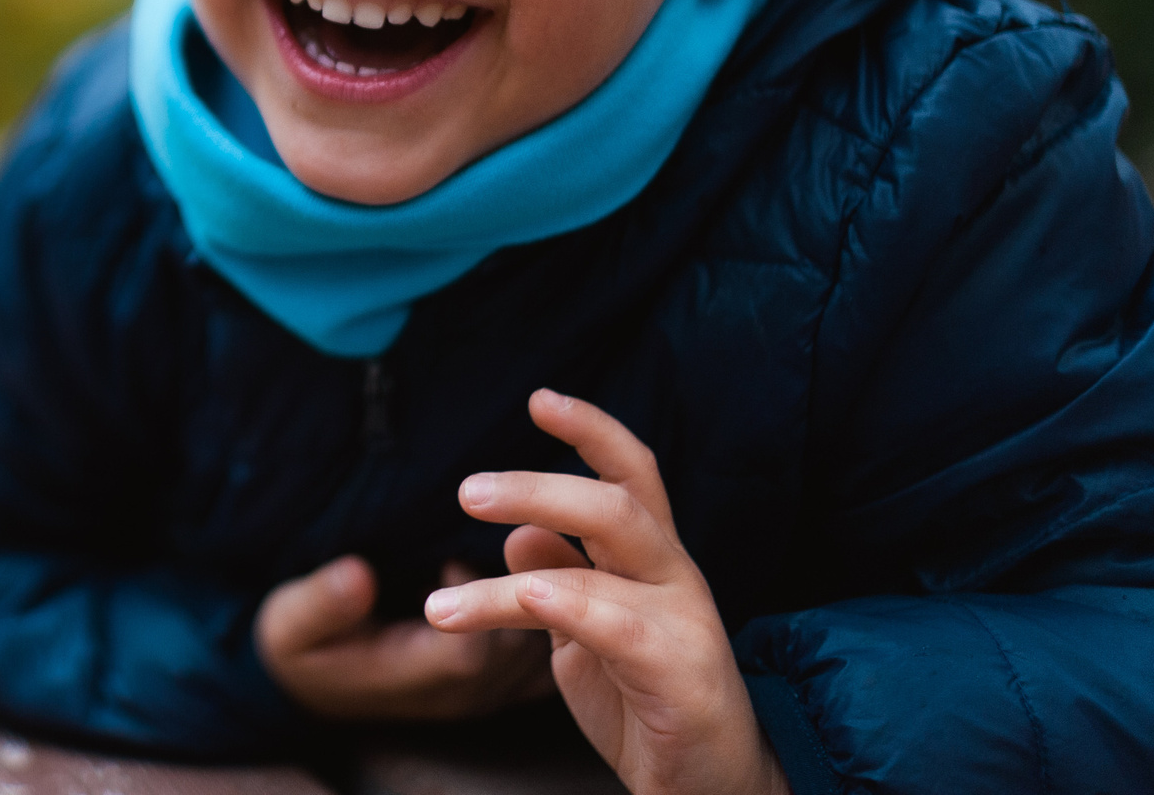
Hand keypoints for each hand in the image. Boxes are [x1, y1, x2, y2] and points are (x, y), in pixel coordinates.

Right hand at [257, 552, 553, 720]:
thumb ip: (322, 603)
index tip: (451, 556)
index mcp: (411, 678)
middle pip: (518, 656)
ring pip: (541, 657)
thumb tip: (357, 575)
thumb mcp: (289, 622)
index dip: (474, 601)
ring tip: (524, 555)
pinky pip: (544, 659)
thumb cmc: (302, 644)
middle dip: (518, 597)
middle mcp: (458, 695)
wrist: (312, 681)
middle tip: (504, 542)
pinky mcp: (495, 682)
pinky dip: (550, 621)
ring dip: (541, 605)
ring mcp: (482, 693)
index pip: (470, 655)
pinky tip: (541, 582)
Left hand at [424, 389, 789, 794]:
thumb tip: (520, 535)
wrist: (711, 789)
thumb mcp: (588, 636)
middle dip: (540, 483)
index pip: (631, 475)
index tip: (539, 399)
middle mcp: (674, 577)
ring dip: (518, 570)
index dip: (592, 430)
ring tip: (442, 602)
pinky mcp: (683, 674)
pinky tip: (522, 598)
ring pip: (608, 559)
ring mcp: (685, 622)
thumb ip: (560, 581)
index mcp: (651, 559)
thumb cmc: (648, 702)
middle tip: (466, 490)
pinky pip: (620, 625)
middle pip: (617, 502)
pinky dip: (567, 603)